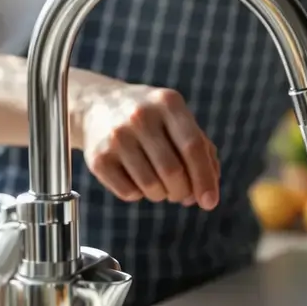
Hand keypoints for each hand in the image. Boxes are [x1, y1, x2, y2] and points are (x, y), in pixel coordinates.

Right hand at [72, 81, 219, 207]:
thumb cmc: (151, 120)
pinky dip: (139, 195)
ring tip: (160, 184)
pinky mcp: (98, 157)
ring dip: (162, 195)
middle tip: (181, 193)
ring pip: (151, 186)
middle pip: (172, 171)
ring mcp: (116, 136)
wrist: (96, 106)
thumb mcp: (179, 121)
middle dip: (182, 192)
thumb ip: (203, 153)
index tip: (210, 203)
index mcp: (168, 103)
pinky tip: (136, 179)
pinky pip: (129, 193)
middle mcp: (140, 116)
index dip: (204, 179)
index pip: (192, 147)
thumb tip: (206, 195)